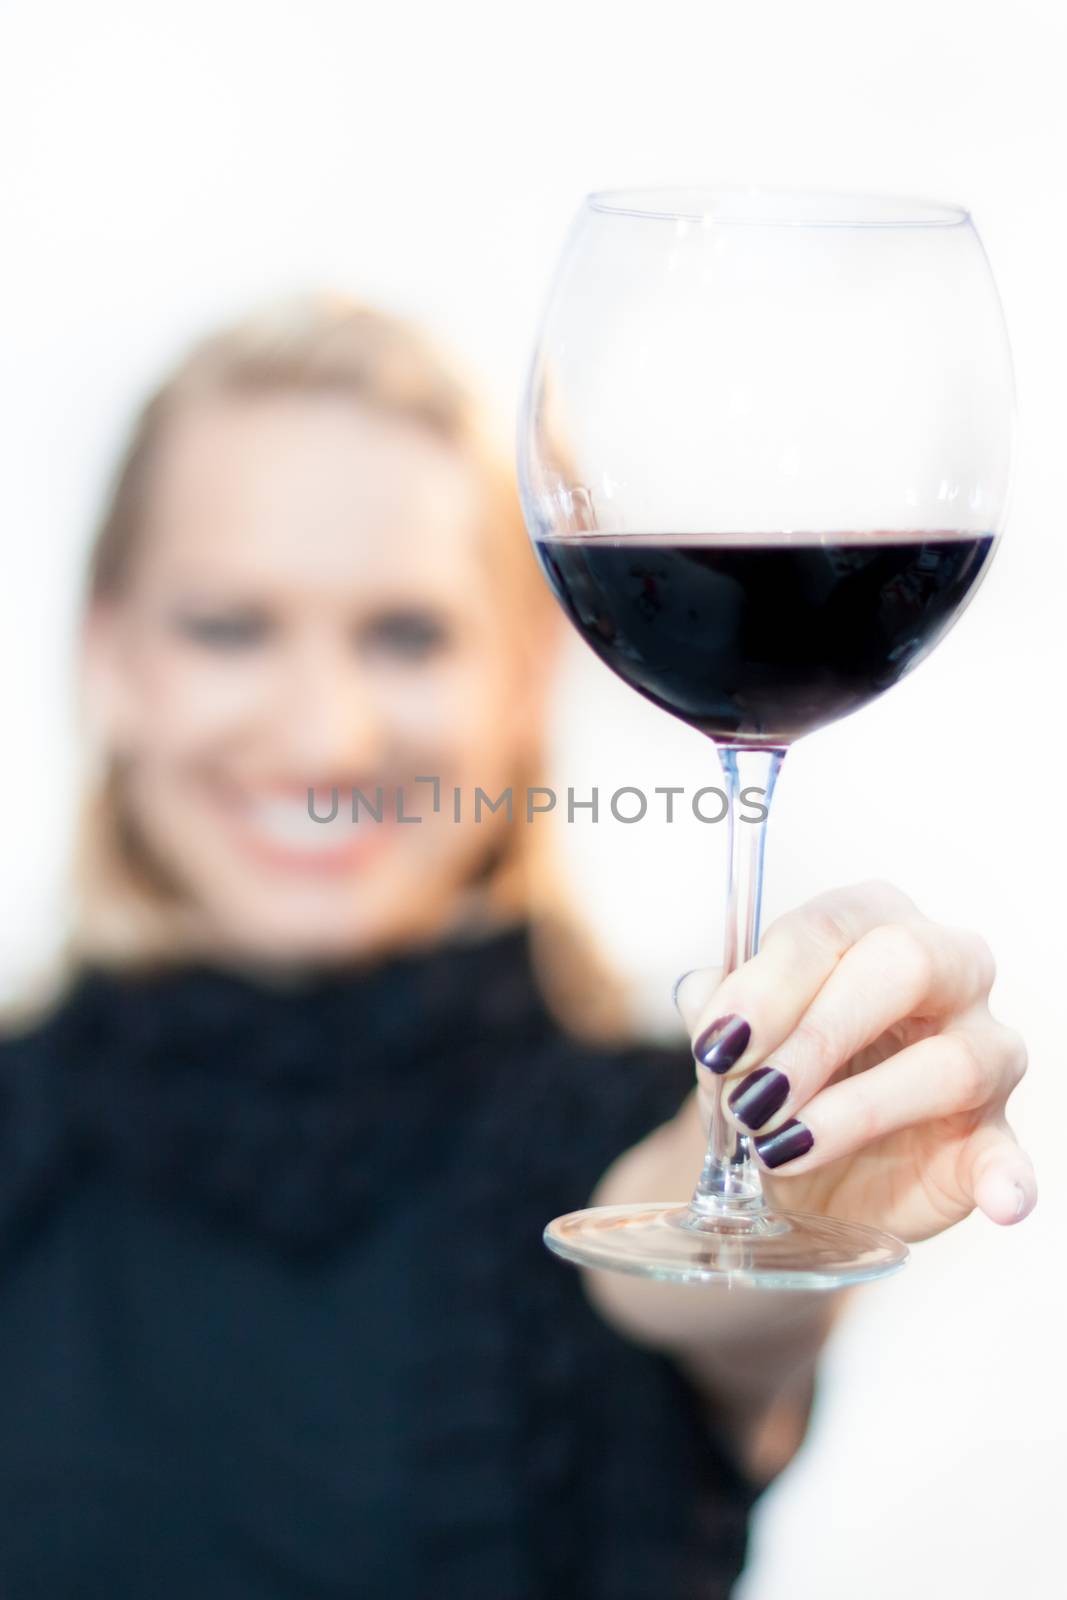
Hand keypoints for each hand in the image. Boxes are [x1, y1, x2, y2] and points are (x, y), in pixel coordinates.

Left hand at [675, 880, 1035, 1242]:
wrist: (796, 1160)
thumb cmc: (775, 1070)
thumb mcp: (735, 1037)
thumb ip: (718, 1010)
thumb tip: (705, 999)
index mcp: (872, 921)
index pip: (827, 928)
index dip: (768, 988)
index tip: (719, 1048)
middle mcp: (947, 967)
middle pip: (904, 964)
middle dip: (817, 1036)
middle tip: (752, 1101)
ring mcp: (984, 1050)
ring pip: (950, 1062)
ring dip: (858, 1111)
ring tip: (783, 1150)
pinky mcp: (992, 1136)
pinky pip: (1010, 1152)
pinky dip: (1009, 1178)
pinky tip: (998, 1203)